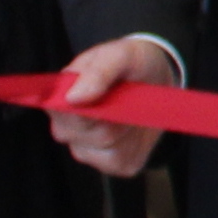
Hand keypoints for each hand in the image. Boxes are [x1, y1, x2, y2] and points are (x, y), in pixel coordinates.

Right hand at [42, 38, 178, 177]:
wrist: (161, 78)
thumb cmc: (133, 64)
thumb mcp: (122, 55)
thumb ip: (99, 71)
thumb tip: (72, 97)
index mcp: (60, 99)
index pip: (57, 111)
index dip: (80, 107)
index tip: (103, 95)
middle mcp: (67, 128)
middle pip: (78, 134)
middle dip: (107, 116)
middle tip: (124, 96)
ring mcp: (86, 149)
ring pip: (100, 149)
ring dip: (123, 129)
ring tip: (131, 110)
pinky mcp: (112, 163)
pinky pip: (117, 162)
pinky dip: (132, 147)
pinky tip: (136, 129)